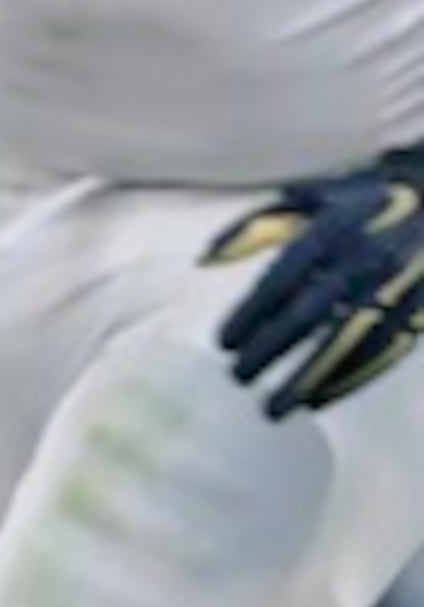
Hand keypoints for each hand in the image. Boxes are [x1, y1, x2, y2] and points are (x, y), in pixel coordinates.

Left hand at [209, 148, 423, 418]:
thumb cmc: (365, 198)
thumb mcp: (313, 198)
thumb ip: (257, 227)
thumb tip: (205, 258)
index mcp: (334, 229)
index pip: (283, 278)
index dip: (251, 313)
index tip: (223, 343)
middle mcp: (365, 258)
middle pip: (309, 314)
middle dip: (270, 350)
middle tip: (239, 378)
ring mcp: (397, 286)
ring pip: (346, 341)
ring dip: (308, 378)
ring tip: (274, 408)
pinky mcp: (420, 309)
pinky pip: (384, 351)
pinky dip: (349, 379)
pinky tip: (319, 399)